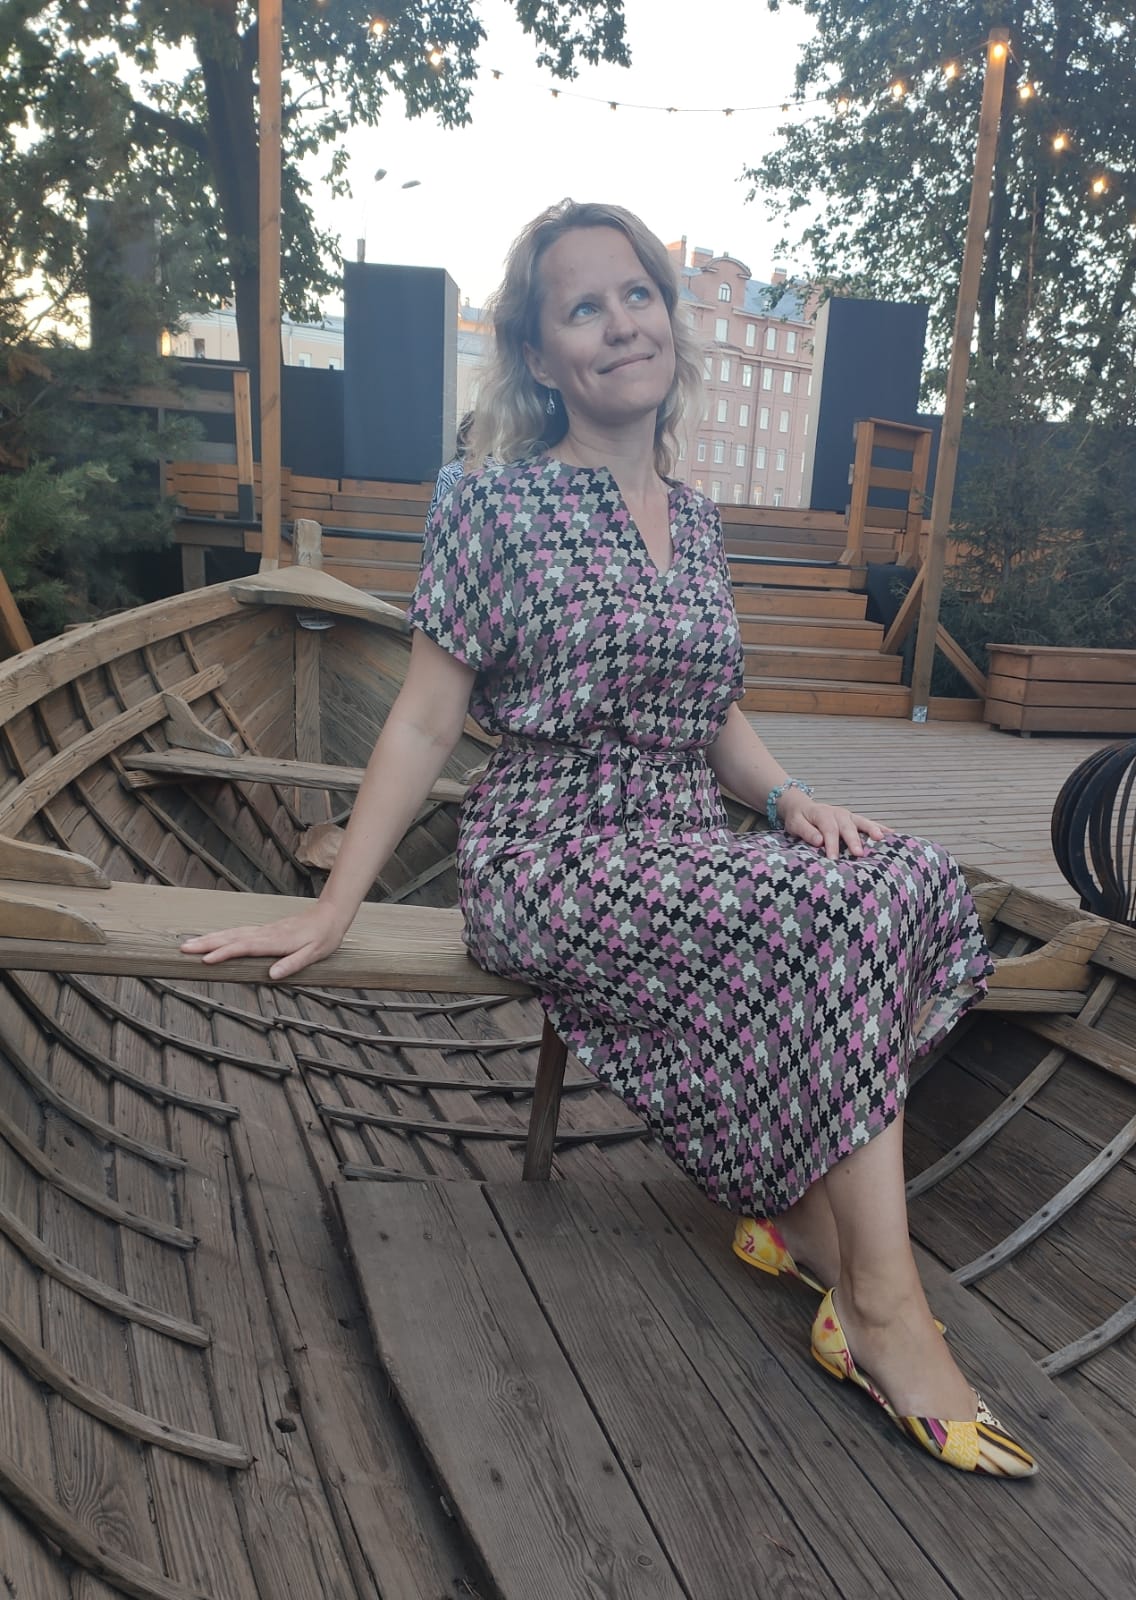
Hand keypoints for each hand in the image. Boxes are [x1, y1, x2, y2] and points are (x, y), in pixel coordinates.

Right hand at [180, 901, 349, 980]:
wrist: (330, 916)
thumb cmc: (323, 937)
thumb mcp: (314, 954)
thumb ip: (293, 964)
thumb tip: (272, 975)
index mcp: (275, 942)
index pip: (244, 947)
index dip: (224, 953)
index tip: (206, 959)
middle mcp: (265, 934)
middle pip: (231, 938)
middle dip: (206, 943)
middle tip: (183, 948)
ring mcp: (263, 931)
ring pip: (231, 933)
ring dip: (210, 938)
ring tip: (189, 944)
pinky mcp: (264, 931)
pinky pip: (238, 933)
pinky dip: (221, 936)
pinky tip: (212, 939)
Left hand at [779, 792, 887, 859]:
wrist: (802, 808)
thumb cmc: (799, 819)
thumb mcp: (795, 824)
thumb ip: (806, 832)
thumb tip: (819, 841)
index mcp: (823, 814)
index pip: (828, 830)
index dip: (831, 844)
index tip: (833, 858)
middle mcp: (838, 814)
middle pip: (847, 827)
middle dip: (853, 840)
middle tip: (859, 854)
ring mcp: (848, 816)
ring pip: (861, 822)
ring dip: (871, 830)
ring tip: (880, 838)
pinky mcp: (854, 820)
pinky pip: (868, 823)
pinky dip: (879, 827)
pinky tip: (891, 834)